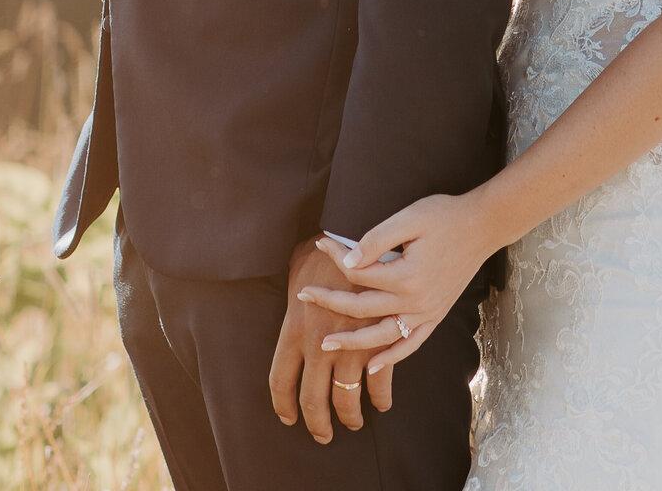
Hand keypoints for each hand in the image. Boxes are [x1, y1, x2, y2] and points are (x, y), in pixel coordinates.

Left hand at [268, 237, 393, 442]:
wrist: (369, 228)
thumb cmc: (330, 240)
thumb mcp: (300, 261)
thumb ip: (297, 284)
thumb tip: (295, 290)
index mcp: (295, 327)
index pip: (281, 380)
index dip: (283, 404)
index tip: (289, 416)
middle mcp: (321, 340)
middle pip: (313, 398)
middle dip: (317, 422)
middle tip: (322, 433)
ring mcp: (352, 341)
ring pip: (348, 395)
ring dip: (351, 414)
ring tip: (354, 421)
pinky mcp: (380, 336)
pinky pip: (381, 377)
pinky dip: (381, 392)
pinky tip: (381, 400)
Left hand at [300, 193, 492, 374]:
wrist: (482, 226)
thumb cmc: (445, 216)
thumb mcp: (410, 218)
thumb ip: (377, 240)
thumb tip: (348, 261)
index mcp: (405, 275)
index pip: (358, 273)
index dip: (335, 257)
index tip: (319, 244)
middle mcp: (414, 301)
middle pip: (362, 308)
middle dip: (329, 303)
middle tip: (303, 298)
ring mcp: (426, 313)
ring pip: (381, 336)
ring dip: (352, 342)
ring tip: (325, 345)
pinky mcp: (436, 316)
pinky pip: (410, 345)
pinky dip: (390, 358)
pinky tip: (372, 367)